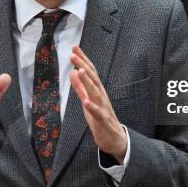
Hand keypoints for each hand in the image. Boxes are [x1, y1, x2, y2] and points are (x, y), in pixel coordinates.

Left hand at [70, 46, 126, 163]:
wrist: (115, 138)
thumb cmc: (100, 118)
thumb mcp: (87, 100)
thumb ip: (80, 88)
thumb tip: (72, 73)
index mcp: (97, 90)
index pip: (90, 72)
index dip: (82, 60)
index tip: (74, 48)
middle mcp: (101, 96)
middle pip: (92, 78)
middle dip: (83, 66)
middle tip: (73, 55)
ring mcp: (103, 107)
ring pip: (95, 92)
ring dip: (88, 82)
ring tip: (79, 71)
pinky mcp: (103, 120)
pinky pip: (98, 113)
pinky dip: (92, 107)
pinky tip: (86, 101)